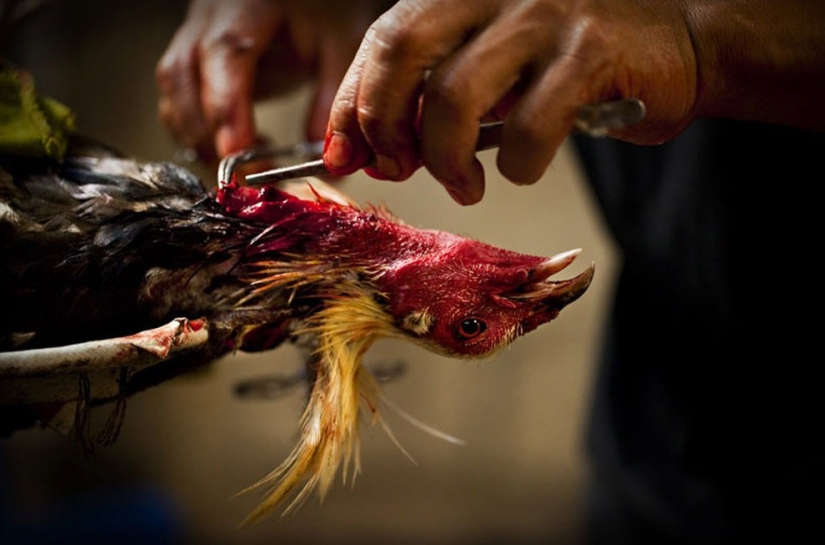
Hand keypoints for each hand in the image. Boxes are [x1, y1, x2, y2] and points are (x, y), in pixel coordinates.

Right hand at [156, 0, 391, 162]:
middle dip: (209, 133)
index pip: (224, 57)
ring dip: (200, 136)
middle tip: (248, 174)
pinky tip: (236, 146)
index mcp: (244, 8)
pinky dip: (198, 131)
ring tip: (248, 162)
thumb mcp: (340, 44)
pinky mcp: (192, 59)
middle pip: (182, 78)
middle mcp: (206, 21)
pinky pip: (176, 99)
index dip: (226, 108)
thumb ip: (331, 97)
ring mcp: (192, 38)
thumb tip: (328, 156)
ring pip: (173, 91)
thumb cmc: (322, 9)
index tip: (238, 153)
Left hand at [324, 0, 824, 203]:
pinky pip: (528, 127)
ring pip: (456, 95)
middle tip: (398, 166)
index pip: (383, 38)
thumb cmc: (576, 63)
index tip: (344, 154)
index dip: (350, 102)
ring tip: (464, 184)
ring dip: (447, 159)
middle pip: (401, 48)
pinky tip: (523, 168)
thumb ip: (437, 97)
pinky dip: (516, 165)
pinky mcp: (591, 52)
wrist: (680, 43)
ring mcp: (545, 15)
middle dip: (384, 123)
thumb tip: (375, 151)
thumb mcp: (495, 68)